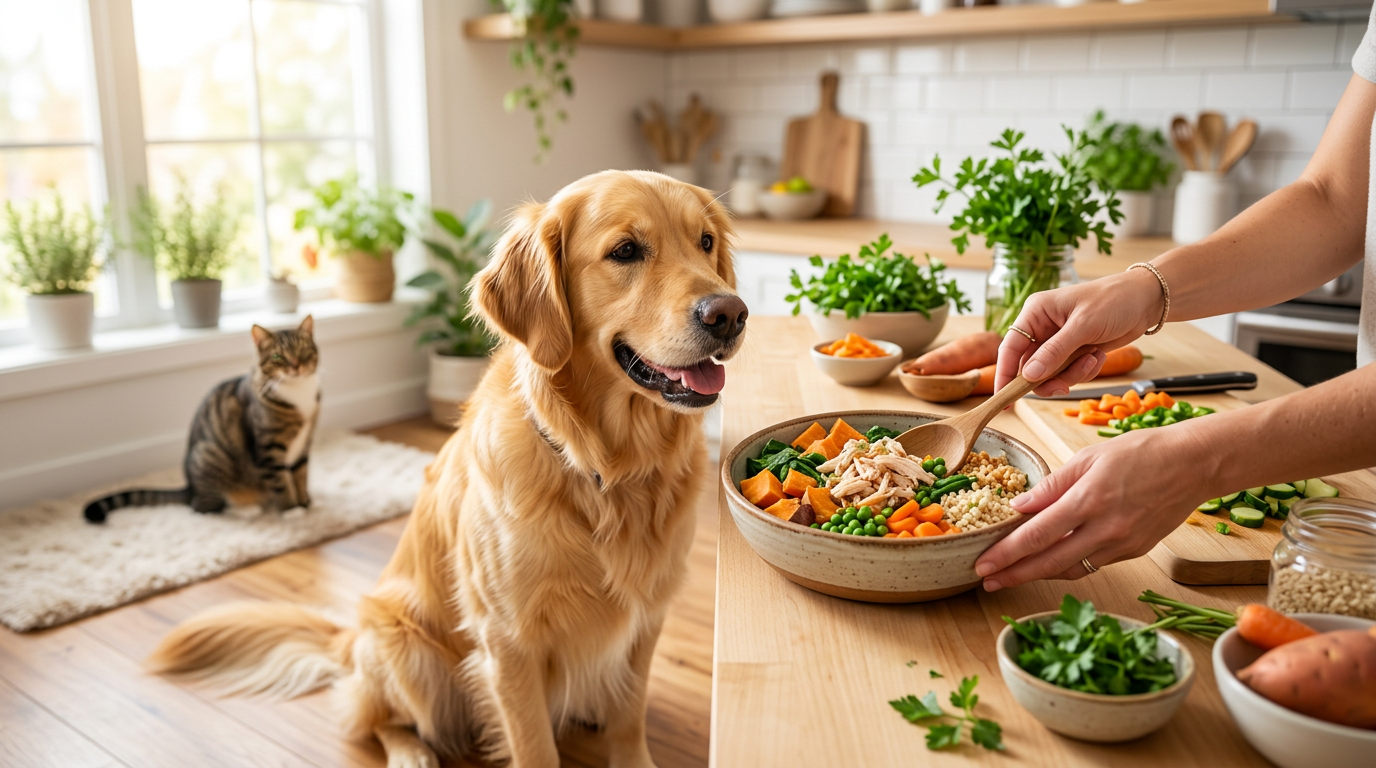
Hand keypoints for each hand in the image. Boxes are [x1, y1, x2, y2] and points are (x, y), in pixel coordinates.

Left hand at [973, 427, 1207, 590]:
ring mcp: (1122, 544)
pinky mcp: (1134, 551)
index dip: (1006, 553)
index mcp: (1088, 500)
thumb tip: (1019, 507)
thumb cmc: (1140, 452)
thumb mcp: (1088, 458)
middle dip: (1014, 574)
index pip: (1037, 535)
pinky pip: (1092, 564)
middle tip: (987, 580)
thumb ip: (1051, 486)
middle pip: (1049, 562)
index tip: (982, 563)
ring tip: (1010, 576)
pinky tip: (1048, 563)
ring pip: (1071, 569)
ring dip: (1038, 574)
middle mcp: (1105, 529)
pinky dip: (1067, 566)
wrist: (1193, 464)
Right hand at [996, 269, 1163, 395]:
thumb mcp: (1083, 326)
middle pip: (1029, 367)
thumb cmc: (1113, 300)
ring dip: (1071, 374)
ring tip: (1092, 359)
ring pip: (1050, 374)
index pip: (1010, 348)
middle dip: (1048, 379)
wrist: (1146, 300)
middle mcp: (1042, 328)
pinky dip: (1083, 371)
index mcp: (1035, 313)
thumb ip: (1055, 352)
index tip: (1003, 400)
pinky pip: (1068, 374)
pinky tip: (1098, 356)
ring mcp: (1058, 342)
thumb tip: (1029, 375)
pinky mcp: (1073, 352)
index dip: (1004, 375)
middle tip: (1063, 387)